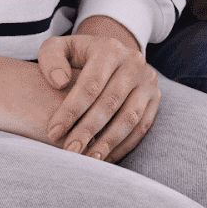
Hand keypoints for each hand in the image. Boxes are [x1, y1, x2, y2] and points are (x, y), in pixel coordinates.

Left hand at [38, 15, 161, 162]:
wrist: (111, 55)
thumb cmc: (77, 57)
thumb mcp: (58, 47)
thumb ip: (51, 59)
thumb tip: (60, 82)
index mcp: (110, 49)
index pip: (91, 84)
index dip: (71, 110)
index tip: (53, 132)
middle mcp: (134, 63)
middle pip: (111, 102)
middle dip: (88, 130)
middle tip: (69, 151)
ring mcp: (149, 81)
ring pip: (131, 117)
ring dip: (109, 141)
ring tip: (89, 160)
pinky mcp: (156, 98)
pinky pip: (143, 126)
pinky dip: (125, 145)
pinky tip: (106, 158)